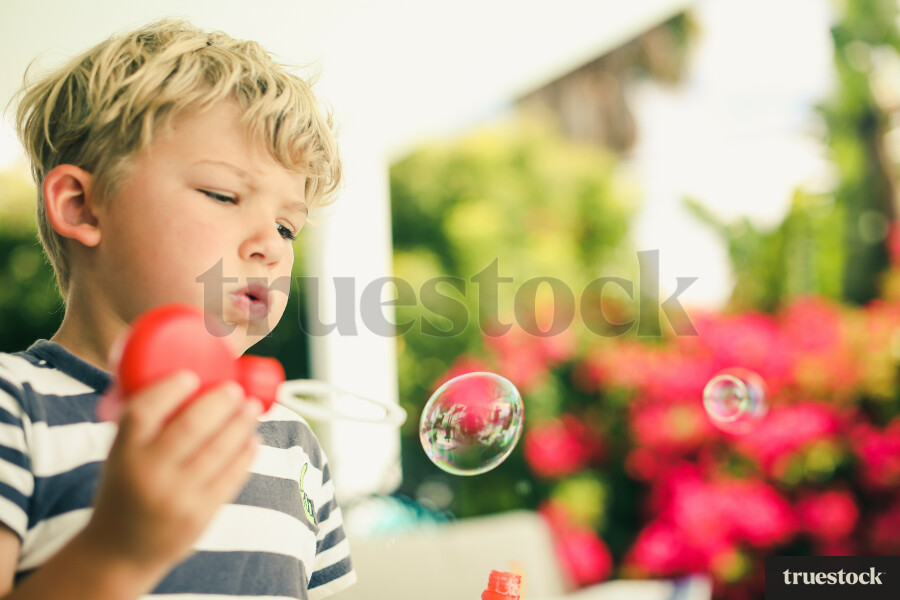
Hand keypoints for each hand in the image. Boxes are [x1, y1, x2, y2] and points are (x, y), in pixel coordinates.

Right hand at [82, 371, 261, 575]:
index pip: (145, 411)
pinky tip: (252, 439)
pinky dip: (246, 454)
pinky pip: (231, 477)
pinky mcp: (200, 515)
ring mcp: (177, 497)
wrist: (119, 552)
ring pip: (219, 450)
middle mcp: (148, 474)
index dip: (170, 388)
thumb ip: (144, 424)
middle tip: (235, 389)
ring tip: (252, 407)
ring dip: (241, 423)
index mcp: (123, 453)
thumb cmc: (125, 488)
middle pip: (192, 427)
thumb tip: (184, 372)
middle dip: (221, 402)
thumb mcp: (120, 455)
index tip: (191, 375)